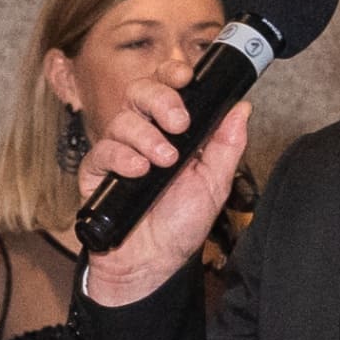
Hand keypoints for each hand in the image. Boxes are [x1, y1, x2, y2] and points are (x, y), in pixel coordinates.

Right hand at [73, 71, 256, 303]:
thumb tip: (242, 108)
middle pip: (141, 91)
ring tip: (164, 162)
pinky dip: (122, 157)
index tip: (186, 77)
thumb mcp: (214, 185)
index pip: (168, 87)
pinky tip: (138, 171)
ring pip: (123, 119)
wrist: (152, 264)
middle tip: (179, 123)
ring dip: (147, 136)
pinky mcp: (97, 172)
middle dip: (162, 99)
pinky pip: (103, 150)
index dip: (173, 74)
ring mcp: (119, 152)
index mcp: (173, 132)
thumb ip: (227, 146)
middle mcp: (145, 135)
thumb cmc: (179, 226)